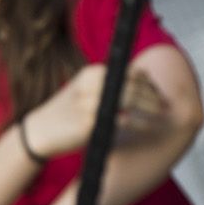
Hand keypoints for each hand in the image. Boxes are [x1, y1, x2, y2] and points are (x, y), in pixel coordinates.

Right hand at [22, 65, 167, 159]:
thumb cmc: (65, 113)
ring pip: (130, 98)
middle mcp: (91, 85)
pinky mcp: (89, 123)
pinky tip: (145, 126)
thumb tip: (141, 77)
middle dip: (153, 95)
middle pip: (133, 84)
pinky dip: (136, 122)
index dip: (148, 82)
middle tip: (164, 105)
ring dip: (150, 106)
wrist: (38, 132)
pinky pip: (121, 119)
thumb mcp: (84, 91)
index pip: (129, 72)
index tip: (157, 93)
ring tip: (160, 115)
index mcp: (91, 74)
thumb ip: (108, 84)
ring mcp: (89, 103)